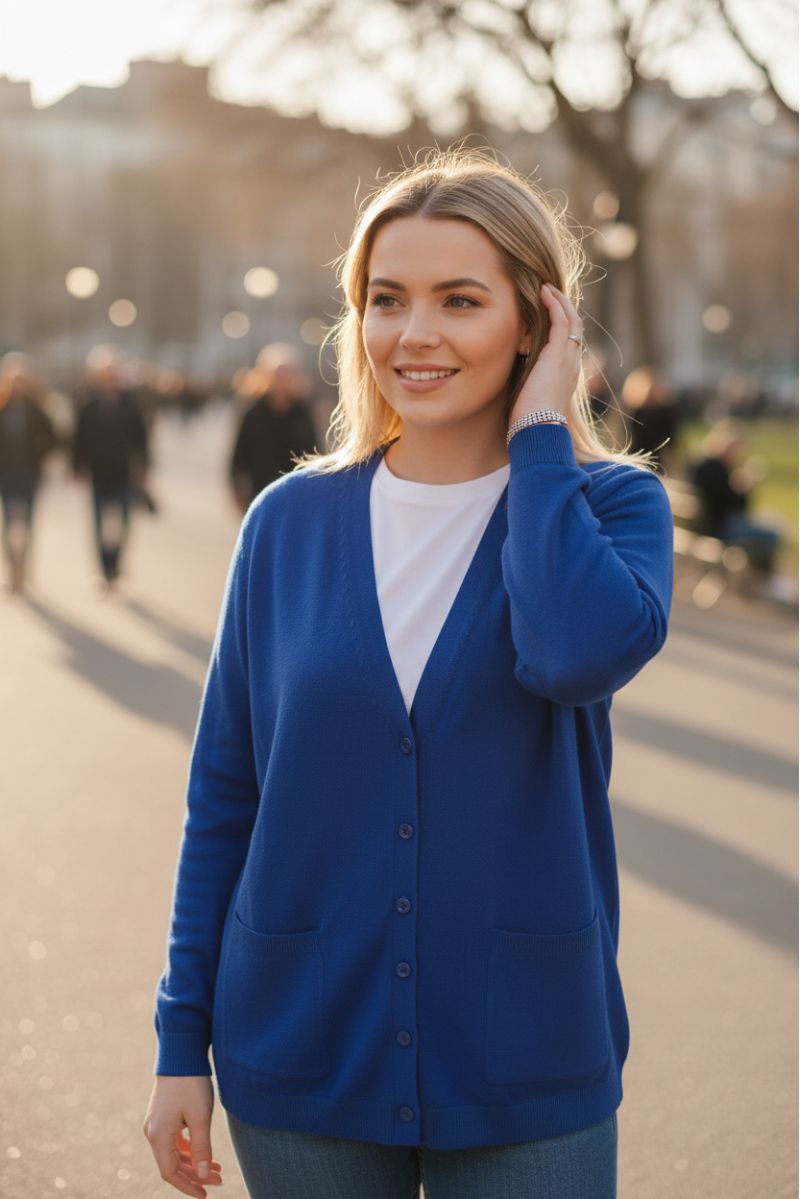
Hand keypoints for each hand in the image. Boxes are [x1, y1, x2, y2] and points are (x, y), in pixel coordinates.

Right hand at [143, 1076, 223, 1196]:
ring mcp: (156, 1123)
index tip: (206, 1194)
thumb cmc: (191, 1083)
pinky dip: (189, 1149)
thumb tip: (204, 1176)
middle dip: (196, 1175)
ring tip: (218, 1168)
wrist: (181, 1052)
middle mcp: (152, 1132)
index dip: (188, 1186)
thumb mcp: (200, 1117)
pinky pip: (174, 1140)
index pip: (170, 1173)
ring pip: (174, 1153)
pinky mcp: (163, 1115)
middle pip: (172, 1164)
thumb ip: (202, 1149)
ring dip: (194, 1162)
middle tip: (220, 1180)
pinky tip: (205, 1152)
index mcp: (158, 1136)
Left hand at [508, 283, 583, 426]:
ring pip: (572, 320)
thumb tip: (507, 378)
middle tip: (549, 294)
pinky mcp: (559, 354)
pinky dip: (555, 304)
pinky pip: (562, 321)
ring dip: (560, 301)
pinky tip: (544, 292)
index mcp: (565, 376)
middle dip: (563, 309)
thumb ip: (523, 384)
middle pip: (575, 328)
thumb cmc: (528, 423)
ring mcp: (568, 358)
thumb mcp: (527, 398)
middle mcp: (572, 364)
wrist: (537, 429)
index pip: (568, 344)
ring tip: (547, 287)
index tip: (546, 313)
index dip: (560, 326)